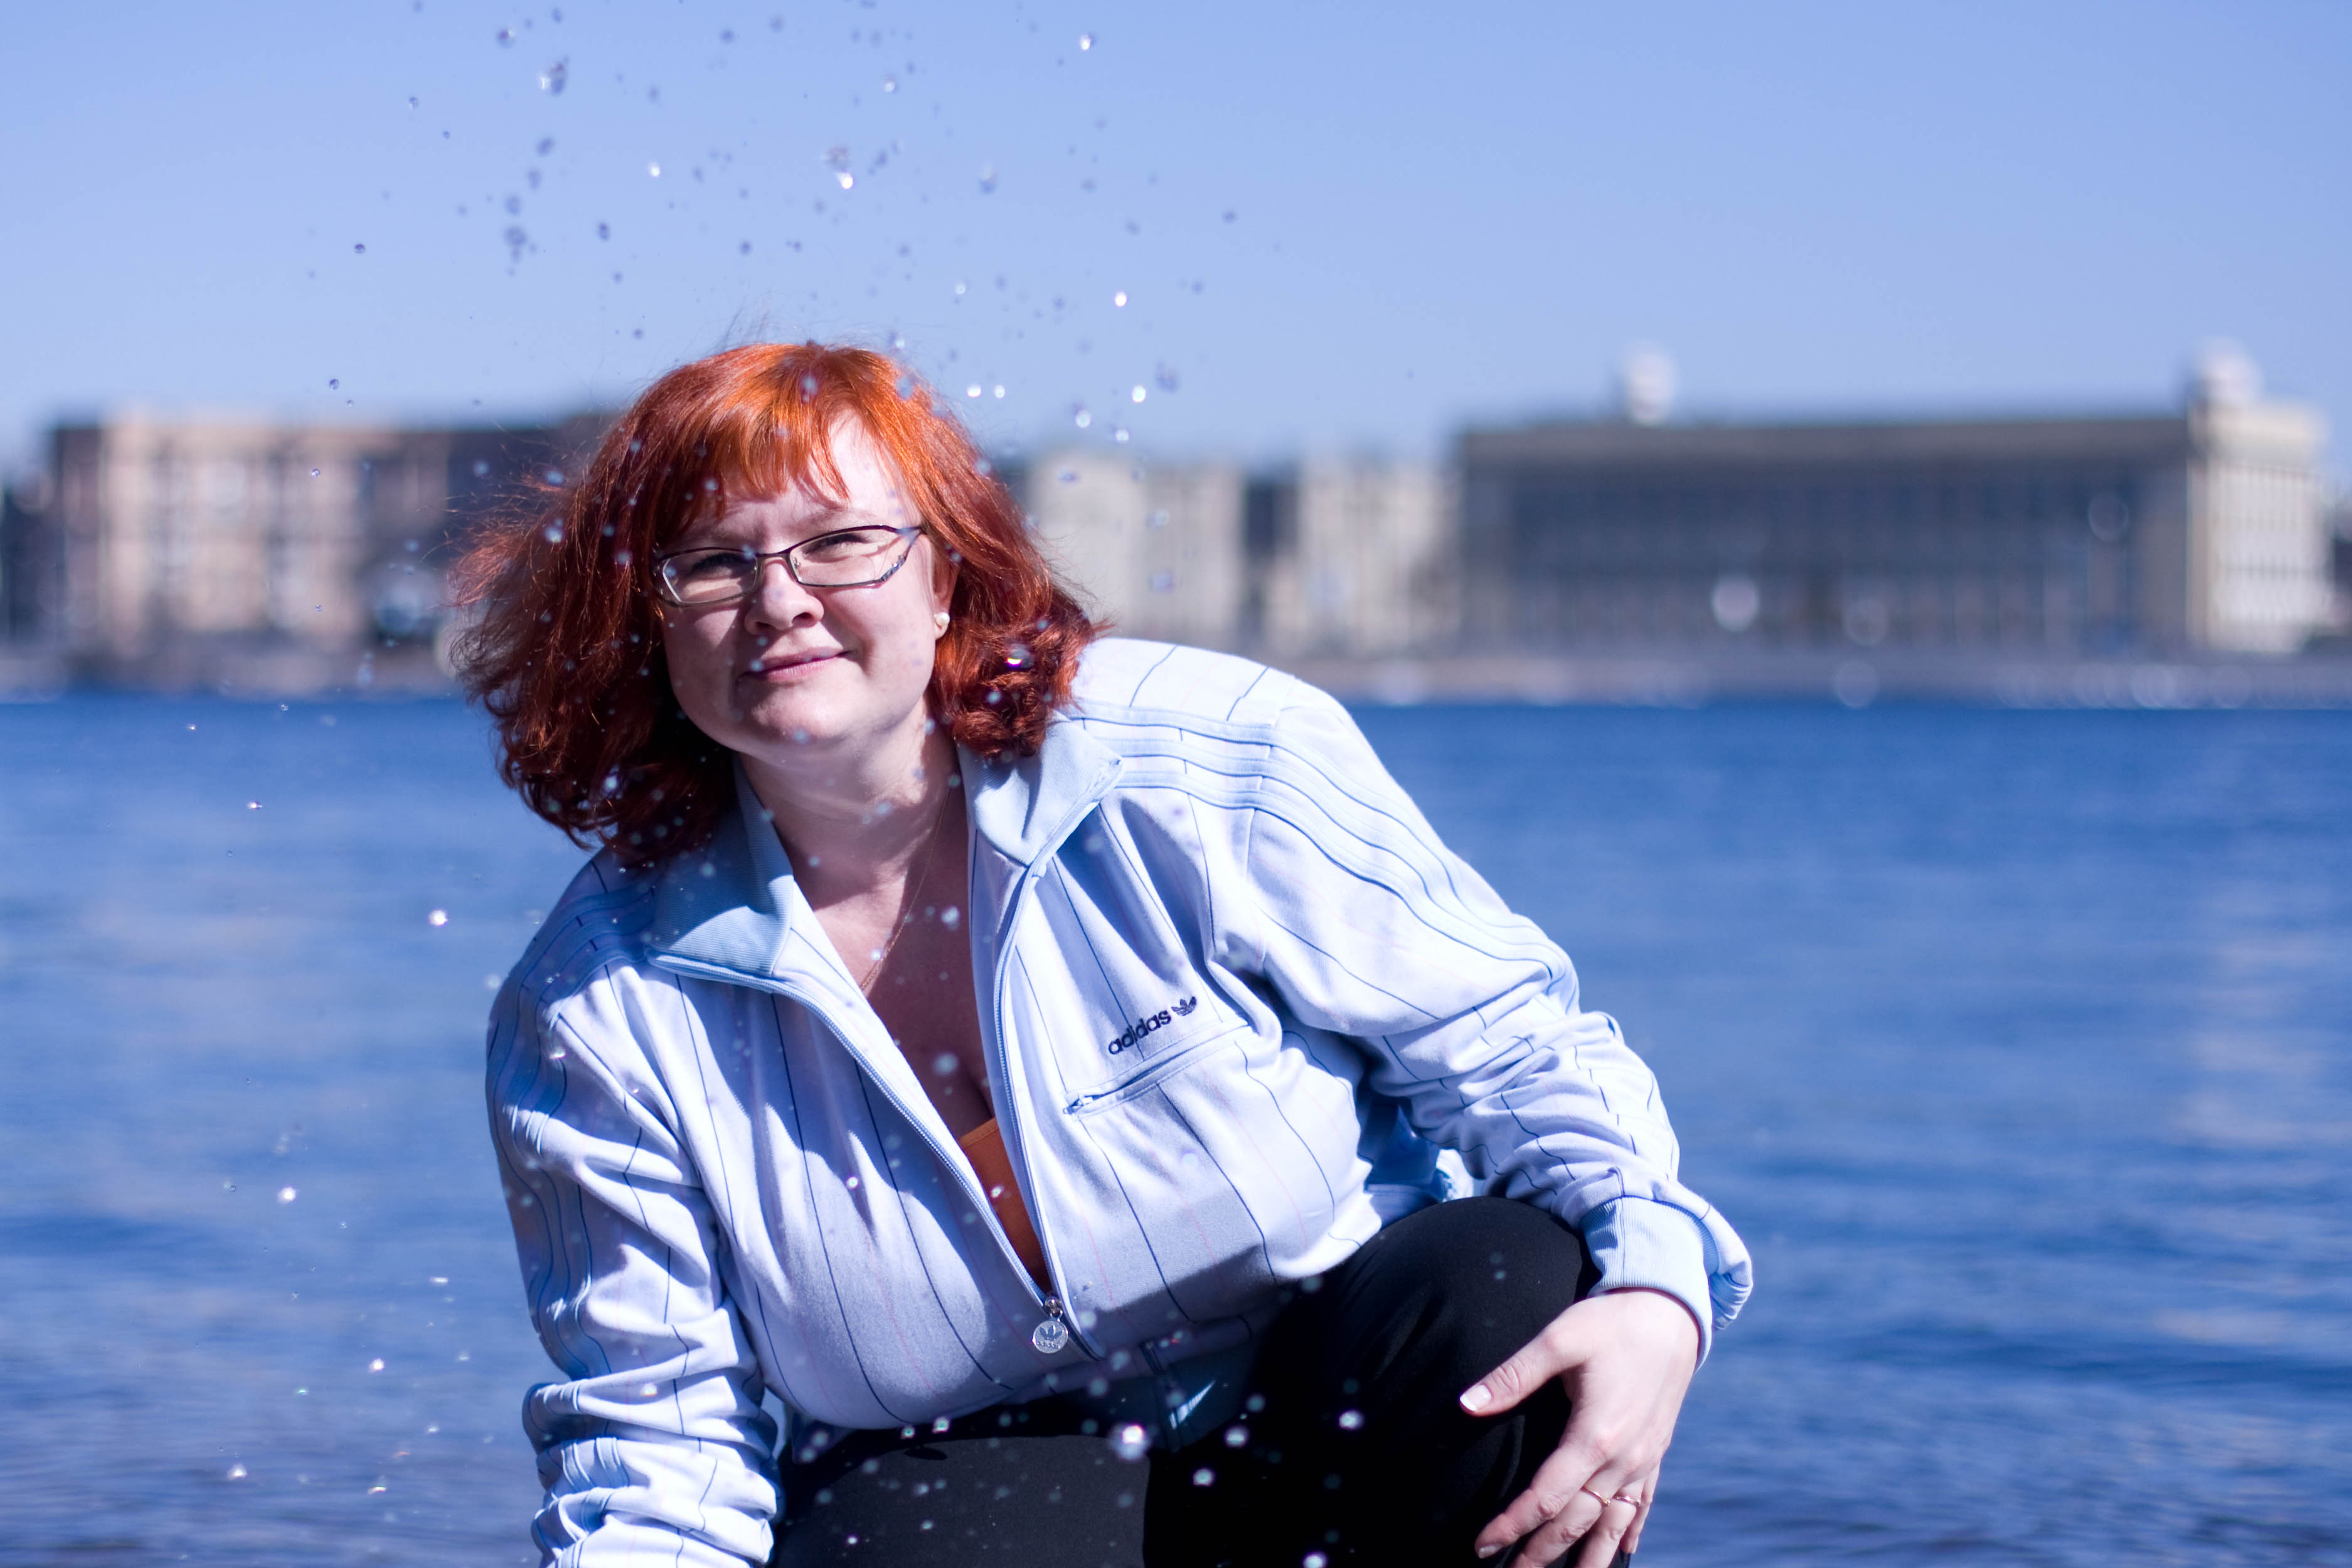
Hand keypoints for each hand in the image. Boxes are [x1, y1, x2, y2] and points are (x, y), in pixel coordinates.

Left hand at [1458, 1288, 1699, 1566]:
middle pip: (1578, 1522)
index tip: (1483, 1546)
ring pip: (1614, 1525)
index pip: (1546, 1498)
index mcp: (1594, 1436)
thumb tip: (1466, 1404)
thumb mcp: (1558, 1339)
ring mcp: (1643, 1459)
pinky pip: (1643, 1505)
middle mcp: (1622, 1458)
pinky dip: (1629, 1532)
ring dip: (1590, 1558)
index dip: (1512, 1525)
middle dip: (1542, 1553)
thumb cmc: (1611, 1323)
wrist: (1671, 1314)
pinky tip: (1623, 1551)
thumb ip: (1512, 1376)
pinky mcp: (1655, 1452)